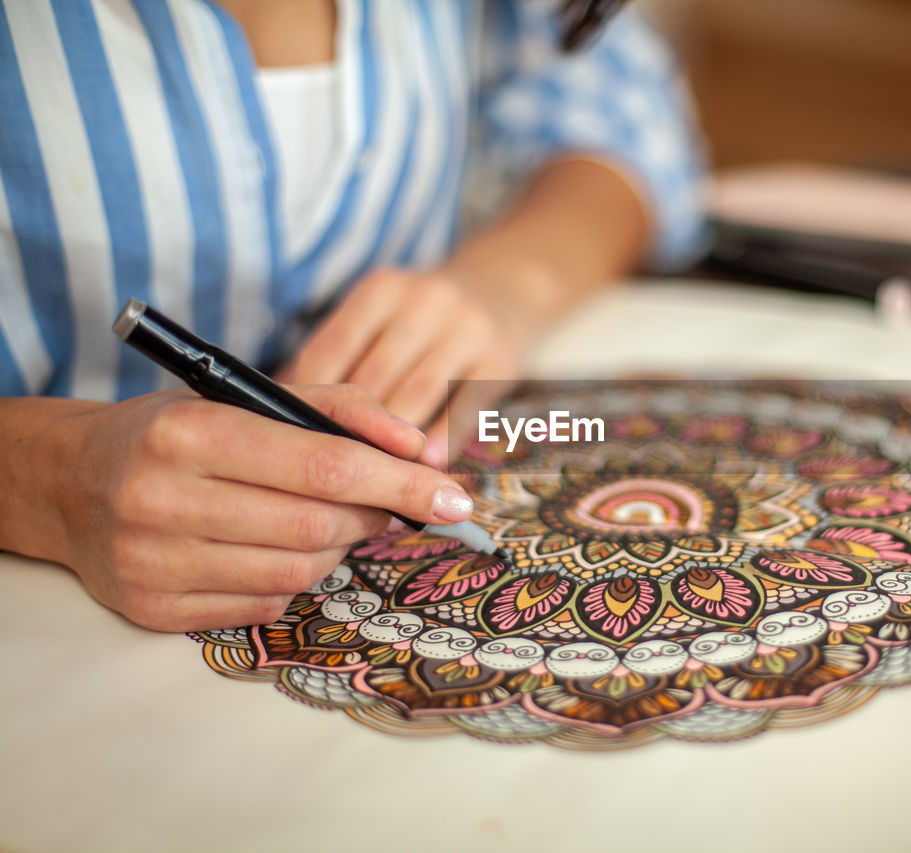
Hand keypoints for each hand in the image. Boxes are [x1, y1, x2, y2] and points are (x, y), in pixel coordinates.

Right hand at [48, 384, 474, 631]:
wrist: (73, 483)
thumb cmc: (178, 432)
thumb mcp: (248, 395)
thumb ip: (342, 408)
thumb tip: (420, 448)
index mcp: (190, 432)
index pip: (324, 466)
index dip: (400, 484)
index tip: (453, 496)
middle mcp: (162, 497)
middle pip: (317, 525)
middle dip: (372, 516)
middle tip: (383, 505)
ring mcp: (152, 560)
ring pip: (297, 570)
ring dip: (338, 549)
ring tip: (329, 522)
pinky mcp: (152, 608)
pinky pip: (264, 603)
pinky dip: (294, 577)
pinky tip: (279, 548)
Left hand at [278, 270, 518, 464]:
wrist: (508, 288)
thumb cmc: (423, 318)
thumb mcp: (384, 314)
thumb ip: (343, 356)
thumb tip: (287, 412)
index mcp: (381, 289)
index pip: (331, 349)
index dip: (308, 399)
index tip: (291, 440)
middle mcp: (425, 301)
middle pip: (373, 377)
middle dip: (348, 429)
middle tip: (324, 476)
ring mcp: (467, 328)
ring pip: (416, 395)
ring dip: (392, 444)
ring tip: (369, 485)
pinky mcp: (500, 359)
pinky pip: (463, 408)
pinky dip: (441, 441)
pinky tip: (425, 468)